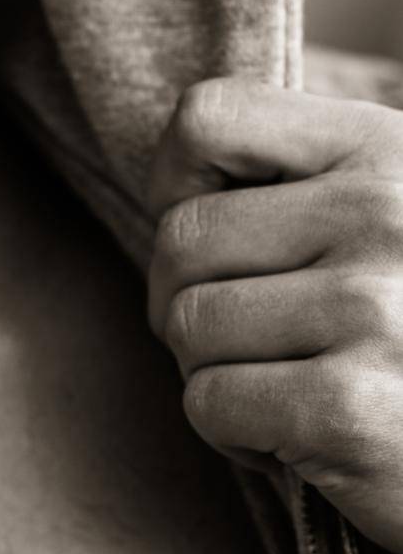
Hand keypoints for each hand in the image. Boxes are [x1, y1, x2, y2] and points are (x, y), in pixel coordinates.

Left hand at [147, 76, 402, 553]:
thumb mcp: (394, 212)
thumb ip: (307, 177)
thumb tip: (173, 180)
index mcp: (382, 149)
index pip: (208, 117)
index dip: (175, 177)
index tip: (210, 232)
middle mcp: (380, 216)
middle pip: (182, 237)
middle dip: (185, 297)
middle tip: (241, 336)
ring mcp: (369, 311)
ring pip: (188, 325)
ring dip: (211, 369)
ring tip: (280, 382)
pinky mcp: (351, 410)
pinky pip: (210, 402)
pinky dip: (233, 432)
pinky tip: (296, 436)